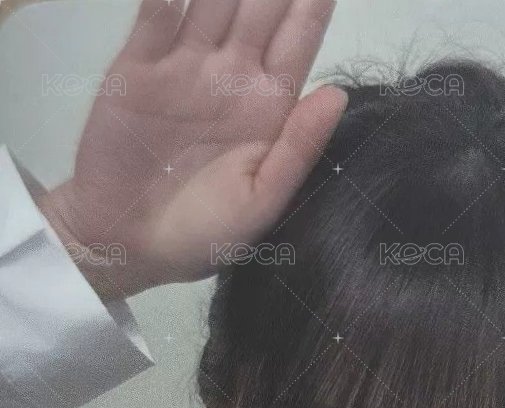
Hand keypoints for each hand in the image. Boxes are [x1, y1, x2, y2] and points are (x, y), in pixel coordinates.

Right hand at [37, 0, 347, 299]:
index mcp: (268, 105)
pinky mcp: (137, 66)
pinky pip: (156, 14)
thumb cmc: (202, 235)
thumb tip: (338, 93)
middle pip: (258, 5)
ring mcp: (183, 66)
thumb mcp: (261, 202)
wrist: (125, 246)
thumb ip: (299, 148)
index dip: (313, 1)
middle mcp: (230, 75)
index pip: (298, 37)